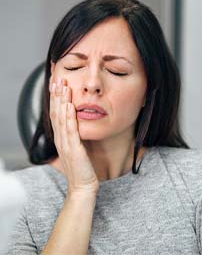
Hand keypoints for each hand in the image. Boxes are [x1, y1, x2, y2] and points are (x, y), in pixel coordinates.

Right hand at [49, 77, 98, 196]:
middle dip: (56, 95)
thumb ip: (74, 136)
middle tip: (57, 78)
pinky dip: (69, 116)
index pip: (56, 114)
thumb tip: (76, 123)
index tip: (57, 84)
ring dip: (61, 101)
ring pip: (61, 118)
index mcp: (61, 138)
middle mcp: (60, 139)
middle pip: (55, 112)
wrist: (83, 186)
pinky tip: (69, 105)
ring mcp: (66, 144)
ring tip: (63, 86)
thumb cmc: (81, 168)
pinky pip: (70, 130)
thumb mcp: (75, 148)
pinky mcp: (74, 149)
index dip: (55, 99)